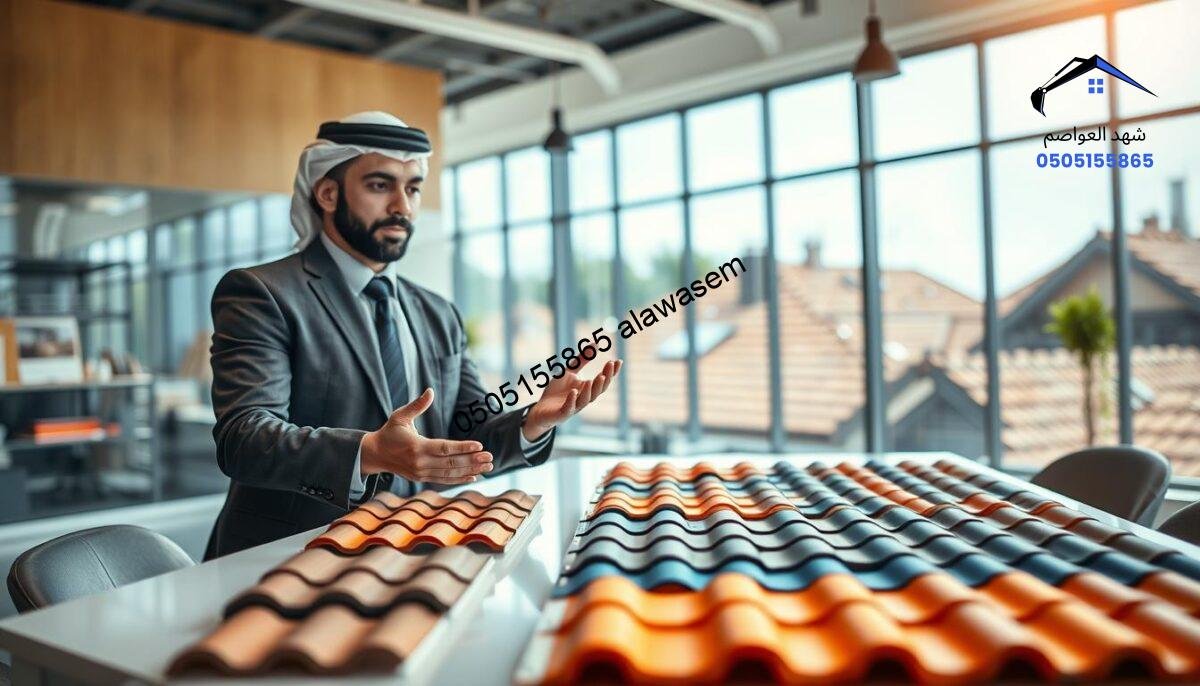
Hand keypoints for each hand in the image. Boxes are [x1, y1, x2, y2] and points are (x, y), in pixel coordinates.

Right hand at [361, 388, 493, 483]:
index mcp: (416, 447)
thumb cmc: (389, 432)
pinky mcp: (421, 478)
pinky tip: (473, 476)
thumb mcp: (399, 416)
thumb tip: (430, 391)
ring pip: (450, 474)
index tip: (480, 445)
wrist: (374, 454)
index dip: (463, 447)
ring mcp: (421, 473)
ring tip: (488, 467)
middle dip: (472, 461)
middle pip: (451, 463)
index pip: (445, 448)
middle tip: (490, 458)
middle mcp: (420, 463)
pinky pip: (443, 480)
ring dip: (470, 471)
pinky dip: (458, 479)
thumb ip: (417, 405)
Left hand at [523, 356, 622, 440]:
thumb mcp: (569, 371)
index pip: (602, 381)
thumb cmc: (556, 391)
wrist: (540, 410)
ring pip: (586, 399)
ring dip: (591, 389)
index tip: (618, 361)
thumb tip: (596, 343)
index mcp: (587, 389)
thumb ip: (582, 360)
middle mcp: (583, 398)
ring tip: (595, 378)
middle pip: (598, 390)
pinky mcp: (562, 413)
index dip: (611, 372)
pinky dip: (572, 400)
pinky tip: (573, 391)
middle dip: (605, 379)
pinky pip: (568, 408)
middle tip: (609, 366)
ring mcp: (573, 407)